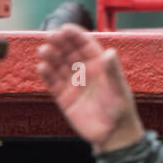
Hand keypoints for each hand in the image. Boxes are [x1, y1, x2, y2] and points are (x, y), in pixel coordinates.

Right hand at [36, 24, 144, 154]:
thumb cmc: (120, 108)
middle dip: (60, 43)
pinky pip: (53, 83)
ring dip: (51, 56)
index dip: (75, 36)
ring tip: (44, 50)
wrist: (112, 134)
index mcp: (99, 64)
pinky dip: (47, 75)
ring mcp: (73, 83)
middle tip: (51, 36)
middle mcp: (84, 71)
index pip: (85, 45)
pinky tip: (42, 67)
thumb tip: (110, 52)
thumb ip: (113, 71)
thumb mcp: (118, 88)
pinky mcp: (64, 98)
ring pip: (59, 65)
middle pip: (69, 52)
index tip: (65, 28)